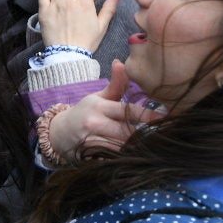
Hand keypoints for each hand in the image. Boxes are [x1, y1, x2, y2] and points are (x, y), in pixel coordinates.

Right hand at [46, 61, 165, 162]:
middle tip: (158, 137)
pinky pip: (112, 159)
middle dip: (142, 136)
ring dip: (135, 149)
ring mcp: (91, 140)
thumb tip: (120, 62)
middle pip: (128, 133)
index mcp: (99, 106)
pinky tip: (131, 157)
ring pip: (122, 148)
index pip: (128, 111)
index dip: (148, 116)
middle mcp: (94, 123)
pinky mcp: (89, 156)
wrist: (58, 133)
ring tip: (147, 148)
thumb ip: (115, 84)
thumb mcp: (98, 98)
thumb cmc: (84, 113)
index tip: (164, 119)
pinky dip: (123, 159)